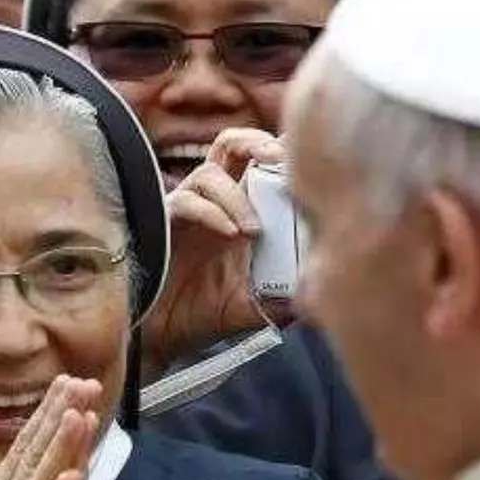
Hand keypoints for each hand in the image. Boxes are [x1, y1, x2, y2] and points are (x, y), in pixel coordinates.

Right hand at [143, 129, 293, 371]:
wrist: (161, 337)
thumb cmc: (204, 313)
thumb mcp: (256, 306)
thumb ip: (285, 296)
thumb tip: (318, 291)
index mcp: (240, 211)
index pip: (261, 164)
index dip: (282, 152)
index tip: (308, 156)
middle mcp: (214, 203)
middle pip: (231, 146)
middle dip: (256, 142)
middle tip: (279, 157)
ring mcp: (187, 210)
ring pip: (209, 173)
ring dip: (235, 197)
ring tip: (252, 230)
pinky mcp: (162, 223)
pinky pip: (185, 202)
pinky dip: (211, 213)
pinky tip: (229, 233)